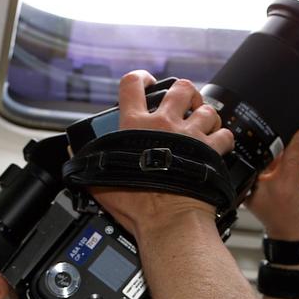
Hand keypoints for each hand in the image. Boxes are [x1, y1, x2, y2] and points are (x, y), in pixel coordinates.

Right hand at [90, 71, 233, 235]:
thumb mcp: (98, 180)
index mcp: (135, 126)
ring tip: (201, 125)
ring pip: (207, 109)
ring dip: (205, 115)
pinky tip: (217, 145)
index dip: (140, 78)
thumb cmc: (136, 204)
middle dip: (184, 92)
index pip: (132, 85)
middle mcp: (165, 124)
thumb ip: (87, 160)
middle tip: (183, 103)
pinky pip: (224, 134)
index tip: (145, 83)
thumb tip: (74, 149)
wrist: (167, 220)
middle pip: (180, 87)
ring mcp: (191, 136)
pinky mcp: (211, 151)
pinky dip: (223, 138)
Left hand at [246, 129, 298, 241]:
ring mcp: (272, 171)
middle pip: (261, 146)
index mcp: (247, 179)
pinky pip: (290, 151)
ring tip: (291, 129)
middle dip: (270, 134)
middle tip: (280, 122)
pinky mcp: (287, 169)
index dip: (256, 138)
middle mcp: (256, 174)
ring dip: (283, 136)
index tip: (266, 123)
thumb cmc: (286, 219)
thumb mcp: (288, 186)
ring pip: (276, 145)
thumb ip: (293, 158)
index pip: (248, 152)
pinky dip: (295, 143)